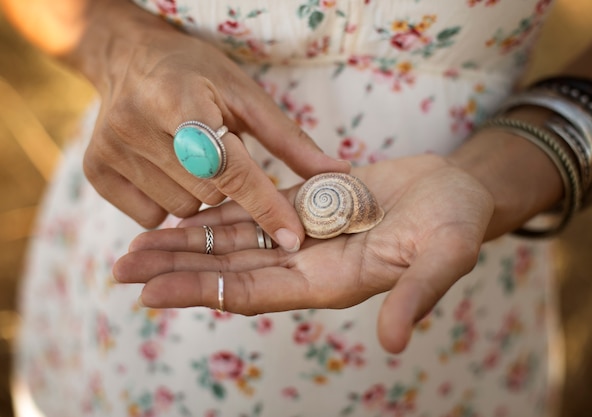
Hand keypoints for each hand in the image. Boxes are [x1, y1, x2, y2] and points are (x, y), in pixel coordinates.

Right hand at [76, 0, 347, 248]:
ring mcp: (111, 151)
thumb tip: (336, 175)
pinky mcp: (96, 172)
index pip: (230, 168)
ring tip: (191, 159)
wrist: (129, 61)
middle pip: (207, 195)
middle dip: (228, 188)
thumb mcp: (246, 95)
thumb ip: (290, 140)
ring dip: (199, 196)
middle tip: (221, 157)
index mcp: (181, 100)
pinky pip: (151, 217)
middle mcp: (137, 126)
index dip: (264, 205)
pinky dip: (169, 202)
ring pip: (181, 211)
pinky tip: (167, 171)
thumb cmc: (197, 75)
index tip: (293, 238)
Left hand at [114, 154, 494, 352]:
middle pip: (229, 270)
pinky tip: (185, 211)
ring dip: (187, 242)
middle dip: (177, 270)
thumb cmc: (456, 224)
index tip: (150, 293)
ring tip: (138, 244)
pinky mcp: (306, 206)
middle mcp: (307, 264)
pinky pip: (252, 211)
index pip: (252, 292)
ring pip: (233, 242)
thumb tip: (396, 342)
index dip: (201, 293)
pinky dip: (217, 213)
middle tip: (121, 268)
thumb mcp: (446, 256)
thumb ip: (417, 294)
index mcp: (329, 282)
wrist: (457, 191)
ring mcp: (303, 235)